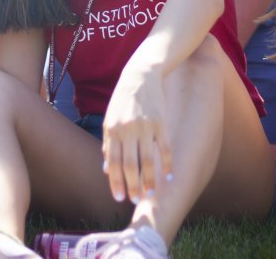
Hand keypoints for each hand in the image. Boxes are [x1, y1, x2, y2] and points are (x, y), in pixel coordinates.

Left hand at [101, 68, 172, 205]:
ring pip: (148, 160)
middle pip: (131, 165)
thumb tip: (107, 170)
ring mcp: (146, 126)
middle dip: (133, 186)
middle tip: (136, 200)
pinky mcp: (161, 123)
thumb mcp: (109, 120)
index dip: (116, 182)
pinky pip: (165, 148)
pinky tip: (168, 177)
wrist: (140, 76)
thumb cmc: (122, 101)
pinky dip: (167, 164)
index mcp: (112, 130)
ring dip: (150, 181)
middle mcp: (128, 130)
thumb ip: (108, 145)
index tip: (119, 198)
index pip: (113, 163)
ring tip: (151, 194)